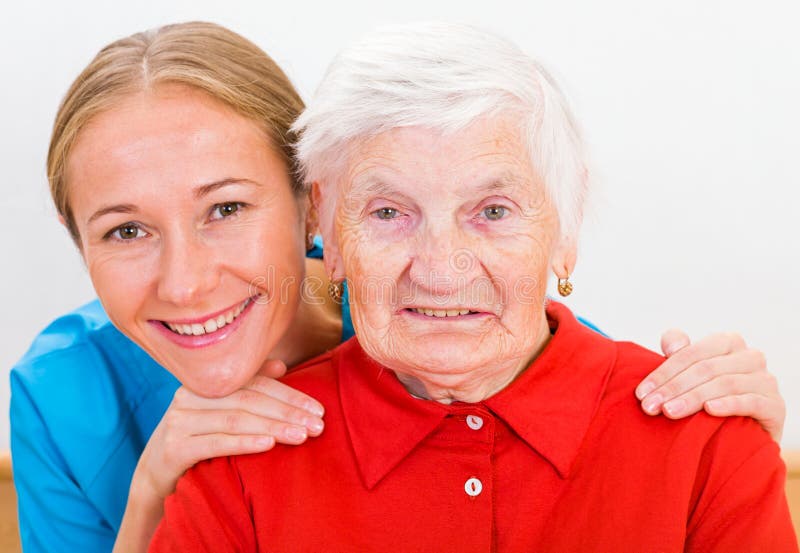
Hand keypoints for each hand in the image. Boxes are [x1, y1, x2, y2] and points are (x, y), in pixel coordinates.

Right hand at [133, 359, 324, 500]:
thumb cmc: (199, 438)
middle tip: (318, 426)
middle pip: (248, 399)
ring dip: (273, 427)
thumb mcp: (222, 412)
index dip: (289, 394)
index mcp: (205, 382)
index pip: (255, 383)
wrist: (155, 475)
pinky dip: (245, 442)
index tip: (318, 409)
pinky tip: (269, 444)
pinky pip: (216, 443)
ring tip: (301, 436)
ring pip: (235, 419)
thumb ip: (249, 387)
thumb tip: (281, 365)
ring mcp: (179, 421)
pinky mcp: (174, 448)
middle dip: (287, 412)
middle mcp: (189, 396)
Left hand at [635, 330, 784, 441]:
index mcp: (728, 342)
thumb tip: (672, 345)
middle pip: (705, 368)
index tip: (641, 393)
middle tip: (650, 407)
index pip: (691, 353)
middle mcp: (750, 357)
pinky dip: (729, 404)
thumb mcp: (691, 373)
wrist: (741, 434)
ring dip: (693, 398)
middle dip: (673, 388)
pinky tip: (709, 410)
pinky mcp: (775, 405)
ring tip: (669, 412)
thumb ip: (679, 353)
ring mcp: (766, 380)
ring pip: (724, 384)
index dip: (663, 372)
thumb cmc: (709, 396)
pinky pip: (751, 401)